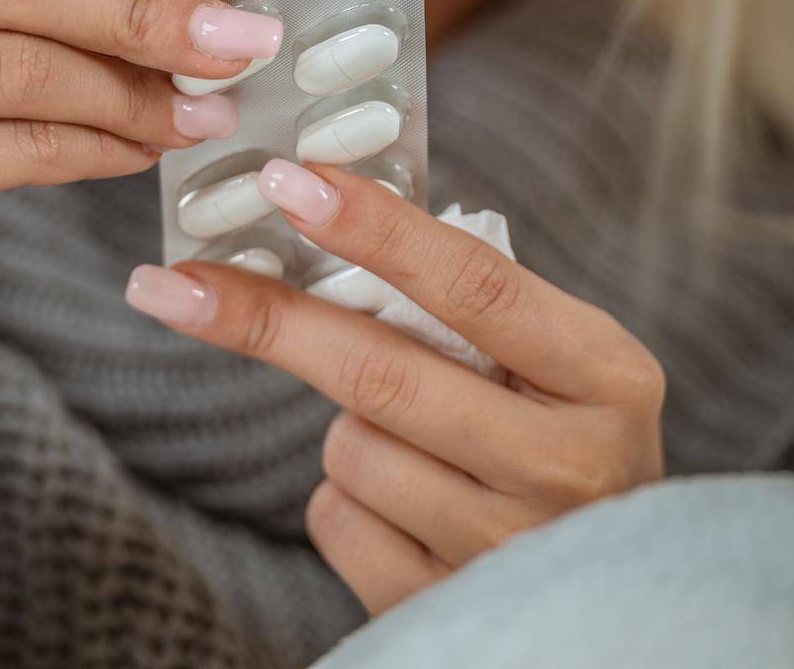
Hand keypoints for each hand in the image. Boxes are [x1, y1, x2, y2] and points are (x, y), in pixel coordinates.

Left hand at [126, 160, 665, 615]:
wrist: (618, 593)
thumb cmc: (566, 435)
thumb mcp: (564, 363)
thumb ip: (474, 301)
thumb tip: (324, 211)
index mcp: (605, 375)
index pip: (473, 282)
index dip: (374, 228)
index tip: (289, 182)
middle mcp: (566, 465)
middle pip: (381, 372)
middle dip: (269, 319)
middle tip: (176, 281)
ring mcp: (506, 550)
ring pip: (350, 447)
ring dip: (347, 424)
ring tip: (416, 435)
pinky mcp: (444, 611)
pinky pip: (337, 517)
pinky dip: (344, 494)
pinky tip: (408, 500)